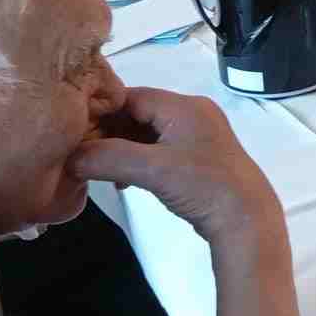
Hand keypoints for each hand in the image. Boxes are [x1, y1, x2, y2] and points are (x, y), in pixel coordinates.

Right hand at [68, 87, 280, 242]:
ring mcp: (196, 135)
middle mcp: (192, 113)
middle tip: (81, 154)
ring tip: (97, 170)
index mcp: (185, 106)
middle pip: (138, 113)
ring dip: (121, 150)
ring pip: (146, 133)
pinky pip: (158, 149)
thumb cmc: (203, 186)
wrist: (246, 219)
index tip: (72, 131)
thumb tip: (70, 158)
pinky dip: (137, 161)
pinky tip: (122, 181)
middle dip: (109, 133)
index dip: (100, 111)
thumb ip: (108, 158)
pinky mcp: (196, 157)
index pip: (131, 96)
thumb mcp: (152, 169)